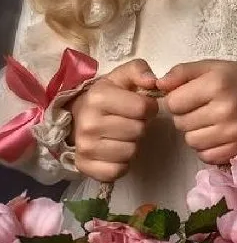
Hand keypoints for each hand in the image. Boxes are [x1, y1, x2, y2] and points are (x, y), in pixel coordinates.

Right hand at [68, 59, 158, 181]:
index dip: (149, 107)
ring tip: (123, 135)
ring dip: (132, 144)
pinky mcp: (85, 167)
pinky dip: (122, 163)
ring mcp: (85, 147)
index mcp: (98, 97)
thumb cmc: (107, 96)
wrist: (77, 116)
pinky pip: (118, 171)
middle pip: (138, 131)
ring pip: (130, 152)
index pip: (142, 108)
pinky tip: (116, 151)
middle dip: (139, 125)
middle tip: (130, 121)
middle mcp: (88, 123)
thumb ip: (139, 70)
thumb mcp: (122, 77)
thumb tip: (154, 82)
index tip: (142, 107)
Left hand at [157, 59, 236, 163]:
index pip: (174, 103)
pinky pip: (207, 156)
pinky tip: (216, 134)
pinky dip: (207, 147)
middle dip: (185, 116)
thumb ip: (180, 73)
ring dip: (195, 133)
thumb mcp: (209, 66)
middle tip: (200, 109)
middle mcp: (225, 110)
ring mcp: (234, 133)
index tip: (188, 96)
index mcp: (216, 84)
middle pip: (181, 123)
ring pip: (191, 141)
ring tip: (208, 122)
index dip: (177, 100)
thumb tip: (158, 85)